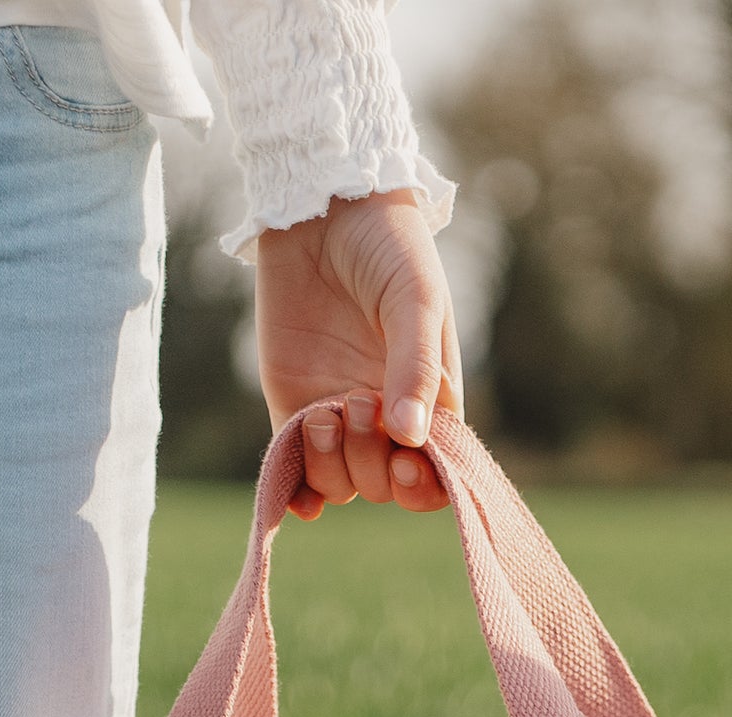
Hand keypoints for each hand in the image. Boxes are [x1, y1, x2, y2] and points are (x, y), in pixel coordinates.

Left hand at [254, 191, 464, 516]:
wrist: (323, 207)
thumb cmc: (387, 248)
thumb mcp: (415, 301)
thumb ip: (416, 368)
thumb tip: (412, 440)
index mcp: (433, 399)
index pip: (438, 472)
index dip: (424, 487)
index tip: (407, 462)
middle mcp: (389, 416)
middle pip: (384, 484)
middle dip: (371, 461)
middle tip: (357, 400)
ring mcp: (339, 413)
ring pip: (342, 483)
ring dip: (334, 465)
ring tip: (323, 413)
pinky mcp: (293, 403)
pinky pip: (295, 467)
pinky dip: (296, 488)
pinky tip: (295, 494)